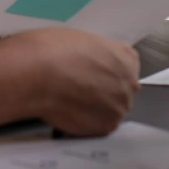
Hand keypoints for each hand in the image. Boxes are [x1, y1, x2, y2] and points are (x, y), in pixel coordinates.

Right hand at [17, 28, 139, 135]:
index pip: (126, 69)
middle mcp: (130, 83)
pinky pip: (99, 126)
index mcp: (128, 58)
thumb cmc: (55, 51)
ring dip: (96, 109)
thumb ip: (98, 58)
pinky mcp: (106, 127)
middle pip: (121, 91)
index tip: (93, 75)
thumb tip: (93, 67)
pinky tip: (70, 112)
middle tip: (80, 90)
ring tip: (72, 102)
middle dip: (104, 92)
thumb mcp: (84, 42)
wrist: (38, 73)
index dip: (106, 73)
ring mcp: (120, 107)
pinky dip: (86, 123)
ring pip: (111, 111)